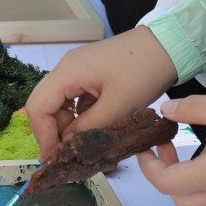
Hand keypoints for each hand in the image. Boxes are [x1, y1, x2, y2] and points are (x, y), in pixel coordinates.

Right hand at [25, 26, 179, 160]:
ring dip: (66, 125)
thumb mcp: (117, 106)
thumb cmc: (143, 71)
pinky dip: (79, 117)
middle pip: (44, 104)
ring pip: (59, 103)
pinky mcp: (91, 74)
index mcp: (68, 72)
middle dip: (51, 131)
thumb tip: (66, 144)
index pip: (37, 107)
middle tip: (65, 155)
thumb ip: (88, 128)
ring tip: (81, 146)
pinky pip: (75, 99)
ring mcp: (78, 70)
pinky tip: (92, 131)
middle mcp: (67, 69)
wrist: (167, 46)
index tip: (54, 159)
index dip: (42, 136)